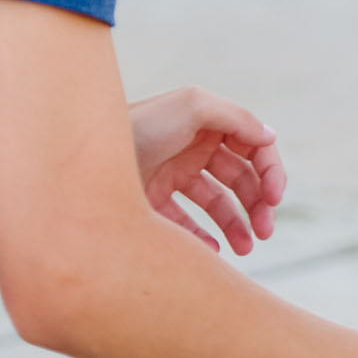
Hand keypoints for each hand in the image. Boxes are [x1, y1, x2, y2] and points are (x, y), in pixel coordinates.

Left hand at [129, 87, 286, 255]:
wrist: (83, 162)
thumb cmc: (139, 127)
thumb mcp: (193, 107)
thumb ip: (237, 118)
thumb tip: (270, 137)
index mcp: (204, 124)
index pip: (252, 148)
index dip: (269, 171)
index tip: (274, 199)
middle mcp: (191, 149)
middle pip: (239, 180)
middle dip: (258, 205)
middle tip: (265, 231)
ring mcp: (172, 177)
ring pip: (218, 206)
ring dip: (237, 227)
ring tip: (245, 248)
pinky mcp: (153, 205)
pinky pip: (187, 227)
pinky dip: (204, 240)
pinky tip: (212, 250)